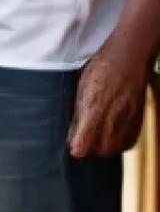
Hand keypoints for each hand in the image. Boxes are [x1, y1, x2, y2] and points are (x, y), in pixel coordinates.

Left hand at [68, 43, 149, 157]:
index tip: (72, 144)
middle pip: (100, 151)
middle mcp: (112, 121)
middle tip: (83, 136)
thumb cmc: (100, 69)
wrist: (128, 60)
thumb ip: (78, 112)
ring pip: (115, 149)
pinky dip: (119, 141)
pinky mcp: (139, 122)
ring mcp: (128, 122)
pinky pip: (128, 143)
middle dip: (91, 147)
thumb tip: (72, 131)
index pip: (83, 146)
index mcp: (93, 111)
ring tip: (97, 133)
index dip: (76, 148)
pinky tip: (112, 131)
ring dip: (105, 145)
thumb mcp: (80, 88)